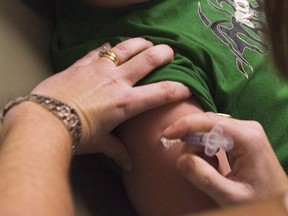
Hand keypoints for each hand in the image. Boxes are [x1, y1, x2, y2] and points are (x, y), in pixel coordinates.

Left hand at [32, 38, 190, 169]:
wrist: (45, 120)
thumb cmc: (76, 134)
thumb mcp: (100, 144)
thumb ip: (117, 152)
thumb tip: (129, 166)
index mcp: (126, 102)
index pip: (160, 93)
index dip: (177, 89)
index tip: (187, 87)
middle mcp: (116, 81)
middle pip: (146, 60)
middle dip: (162, 54)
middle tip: (170, 52)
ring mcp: (99, 68)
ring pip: (125, 49)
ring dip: (139, 43)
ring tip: (147, 41)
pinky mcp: (82, 64)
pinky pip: (99, 51)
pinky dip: (107, 47)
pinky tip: (110, 45)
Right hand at [162, 112, 287, 205]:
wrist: (279, 201)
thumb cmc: (260, 201)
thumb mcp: (231, 196)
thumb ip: (205, 178)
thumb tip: (181, 159)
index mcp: (247, 137)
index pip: (209, 121)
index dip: (185, 125)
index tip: (166, 135)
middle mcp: (247, 127)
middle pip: (207, 124)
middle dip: (193, 143)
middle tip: (194, 166)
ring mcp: (244, 130)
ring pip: (208, 129)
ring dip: (200, 148)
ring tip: (209, 169)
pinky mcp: (240, 135)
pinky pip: (214, 134)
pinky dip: (206, 149)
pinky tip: (213, 164)